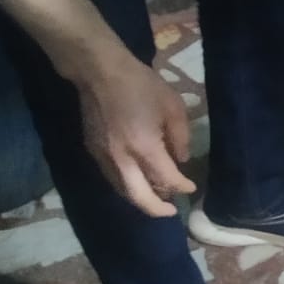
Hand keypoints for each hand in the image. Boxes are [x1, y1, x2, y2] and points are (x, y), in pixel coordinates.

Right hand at [76, 53, 194, 216]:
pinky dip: (127, 185)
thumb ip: (180, 137)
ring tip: (158, 197)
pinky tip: (138, 181)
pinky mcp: (92, 152)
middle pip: (138, 197)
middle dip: (157, 209)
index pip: (166, 179)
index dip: (182, 186)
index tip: (191, 187)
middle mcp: (121, 158)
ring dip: (141, 198)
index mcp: (144, 146)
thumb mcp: (172, 106)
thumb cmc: (141, 85)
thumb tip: (181, 160)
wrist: (99, 72)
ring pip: (122, 191)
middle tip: (171, 211)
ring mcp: (103, 157)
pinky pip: (112, 178)